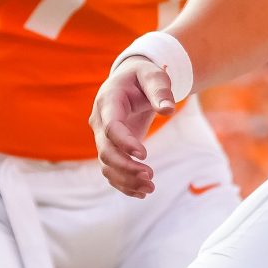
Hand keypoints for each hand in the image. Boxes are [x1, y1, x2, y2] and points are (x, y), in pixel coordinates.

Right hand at [90, 56, 181, 197]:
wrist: (131, 80)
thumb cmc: (144, 76)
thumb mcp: (154, 75)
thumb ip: (160, 91)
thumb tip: (168, 110)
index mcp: (108, 101)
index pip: (111, 127)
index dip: (124, 142)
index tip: (144, 155)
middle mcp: (100, 121)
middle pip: (105, 150)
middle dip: (125, 166)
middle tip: (150, 176)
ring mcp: (103, 136)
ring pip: (106, 164)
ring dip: (125, 179)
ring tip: (150, 188)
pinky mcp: (111, 147)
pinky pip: (111, 169)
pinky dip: (123, 183)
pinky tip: (141, 192)